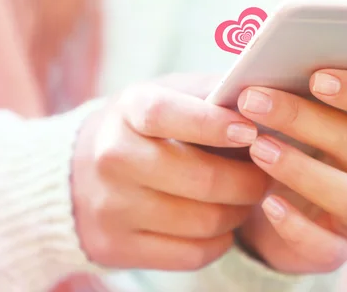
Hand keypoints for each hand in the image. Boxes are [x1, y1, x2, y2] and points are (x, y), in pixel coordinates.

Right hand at [71, 75, 268, 270]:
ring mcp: (111, 207)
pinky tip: (222, 224)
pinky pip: (191, 254)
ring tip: (246, 199)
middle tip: (267, 175)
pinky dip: (220, 241)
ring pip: (203, 221)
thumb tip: (265, 98)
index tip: (251, 131)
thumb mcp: (169, 94)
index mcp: (127, 111)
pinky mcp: (116, 247)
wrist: (79, 172)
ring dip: (239, 212)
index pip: (166, 115)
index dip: (212, 125)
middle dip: (249, 180)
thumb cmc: (146, 127)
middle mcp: (113, 158)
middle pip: (200, 178)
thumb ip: (214, 92)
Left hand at [236, 69, 346, 273]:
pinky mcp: (339, 249)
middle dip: (306, 120)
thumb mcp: (292, 114)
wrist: (273, 203)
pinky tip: (266, 203)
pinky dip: (296, 225)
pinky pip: (327, 245)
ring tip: (256, 148)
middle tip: (254, 101)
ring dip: (302, 169)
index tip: (316, 76)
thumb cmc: (289, 142)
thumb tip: (263, 69)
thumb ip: (291, 90)